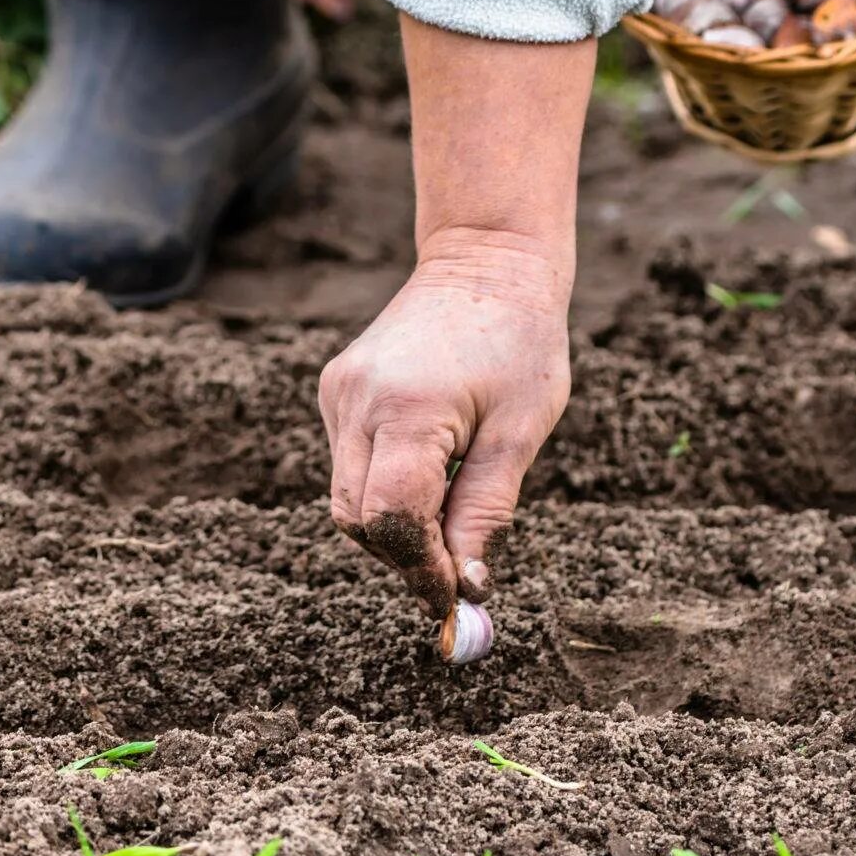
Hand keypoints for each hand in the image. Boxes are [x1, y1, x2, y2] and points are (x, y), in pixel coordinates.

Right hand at [319, 231, 572, 619]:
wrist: (486, 260)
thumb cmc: (520, 343)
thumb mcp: (519, 434)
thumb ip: (485, 512)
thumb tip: (466, 587)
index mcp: (408, 408)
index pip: (391, 519)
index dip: (422, 568)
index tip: (456, 596)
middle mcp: (357, 400)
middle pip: (358, 518)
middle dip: (404, 555)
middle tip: (456, 571)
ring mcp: (339, 392)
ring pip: (347, 497)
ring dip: (392, 525)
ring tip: (448, 517)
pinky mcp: (335, 387)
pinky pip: (348, 463)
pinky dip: (382, 487)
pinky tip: (429, 471)